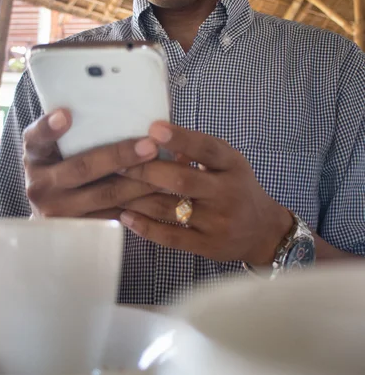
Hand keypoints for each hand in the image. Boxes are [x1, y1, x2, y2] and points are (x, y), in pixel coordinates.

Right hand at [23, 109, 159, 218]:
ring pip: (105, 194)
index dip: (50, 127)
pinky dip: (139, 203)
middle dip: (120, 155)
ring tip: (166, 168)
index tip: (66, 115)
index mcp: (35, 155)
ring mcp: (58, 210)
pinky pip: (114, 215)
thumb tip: (119, 100)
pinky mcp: (79, 228)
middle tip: (150, 145)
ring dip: (139, 181)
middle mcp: (40, 183)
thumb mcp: (57, 145)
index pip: (36, 137)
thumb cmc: (63, 163)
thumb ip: (75, 129)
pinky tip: (160, 192)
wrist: (52, 209)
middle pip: (83, 168)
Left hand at [119, 122, 292, 265]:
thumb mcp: (229, 163)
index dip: (180, 138)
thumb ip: (199, 151)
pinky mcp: (208, 246)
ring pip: (169, 209)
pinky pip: (171, 237)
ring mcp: (217, 222)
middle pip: (181, 180)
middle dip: (146, 171)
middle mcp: (227, 193)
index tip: (153, 129)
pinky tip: (125, 217)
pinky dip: (145, 227)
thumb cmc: (238, 188)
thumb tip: (161, 139)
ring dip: (136, 198)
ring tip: (111, 187)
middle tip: (118, 163)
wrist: (263, 231)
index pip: (206, 149)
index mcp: (232, 166)